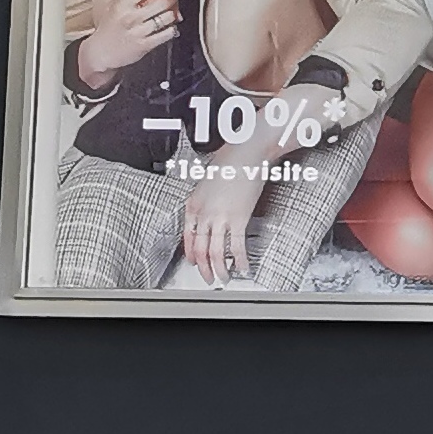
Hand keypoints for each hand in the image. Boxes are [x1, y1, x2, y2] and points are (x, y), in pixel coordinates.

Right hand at [77, 0, 181, 79]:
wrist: (99, 53)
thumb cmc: (108, 29)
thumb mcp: (113, 8)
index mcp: (122, 5)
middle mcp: (131, 17)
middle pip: (162, 1)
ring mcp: (138, 31)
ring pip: (167, 17)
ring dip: (172, 15)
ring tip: (170, 14)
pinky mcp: (145, 45)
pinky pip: (167, 34)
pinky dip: (172, 29)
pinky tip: (169, 28)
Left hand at [179, 167, 268, 286]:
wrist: (244, 155)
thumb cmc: (229, 162)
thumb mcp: (207, 182)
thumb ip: (206, 200)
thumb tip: (211, 211)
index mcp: (194, 205)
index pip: (188, 237)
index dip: (191, 253)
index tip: (195, 263)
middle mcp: (204, 214)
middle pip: (199, 248)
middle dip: (203, 268)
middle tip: (208, 278)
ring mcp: (220, 218)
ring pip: (214, 251)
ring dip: (219, 268)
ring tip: (224, 277)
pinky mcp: (238, 219)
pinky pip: (236, 246)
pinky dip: (240, 260)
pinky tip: (243, 266)